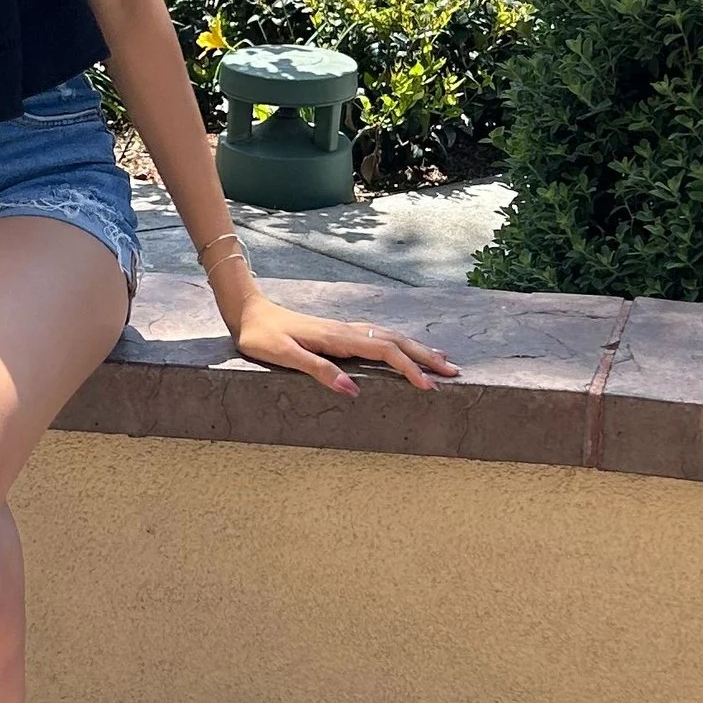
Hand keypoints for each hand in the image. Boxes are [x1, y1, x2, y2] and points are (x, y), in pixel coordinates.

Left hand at [232, 294, 458, 396]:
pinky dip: (399, 344)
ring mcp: (345, 329)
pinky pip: (378, 337)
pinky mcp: (340, 332)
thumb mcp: (283, 356)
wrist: (248, 312)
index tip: (429, 387)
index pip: (384, 353)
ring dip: (417, 349)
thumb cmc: (261, 337)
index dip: (409, 370)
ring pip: (390, 337)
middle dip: (426, 357)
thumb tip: (352, 390)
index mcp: (338, 338)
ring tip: (441, 360)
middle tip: (454, 372)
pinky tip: (405, 348)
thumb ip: (317, 370)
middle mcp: (347, 331)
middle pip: (396, 342)